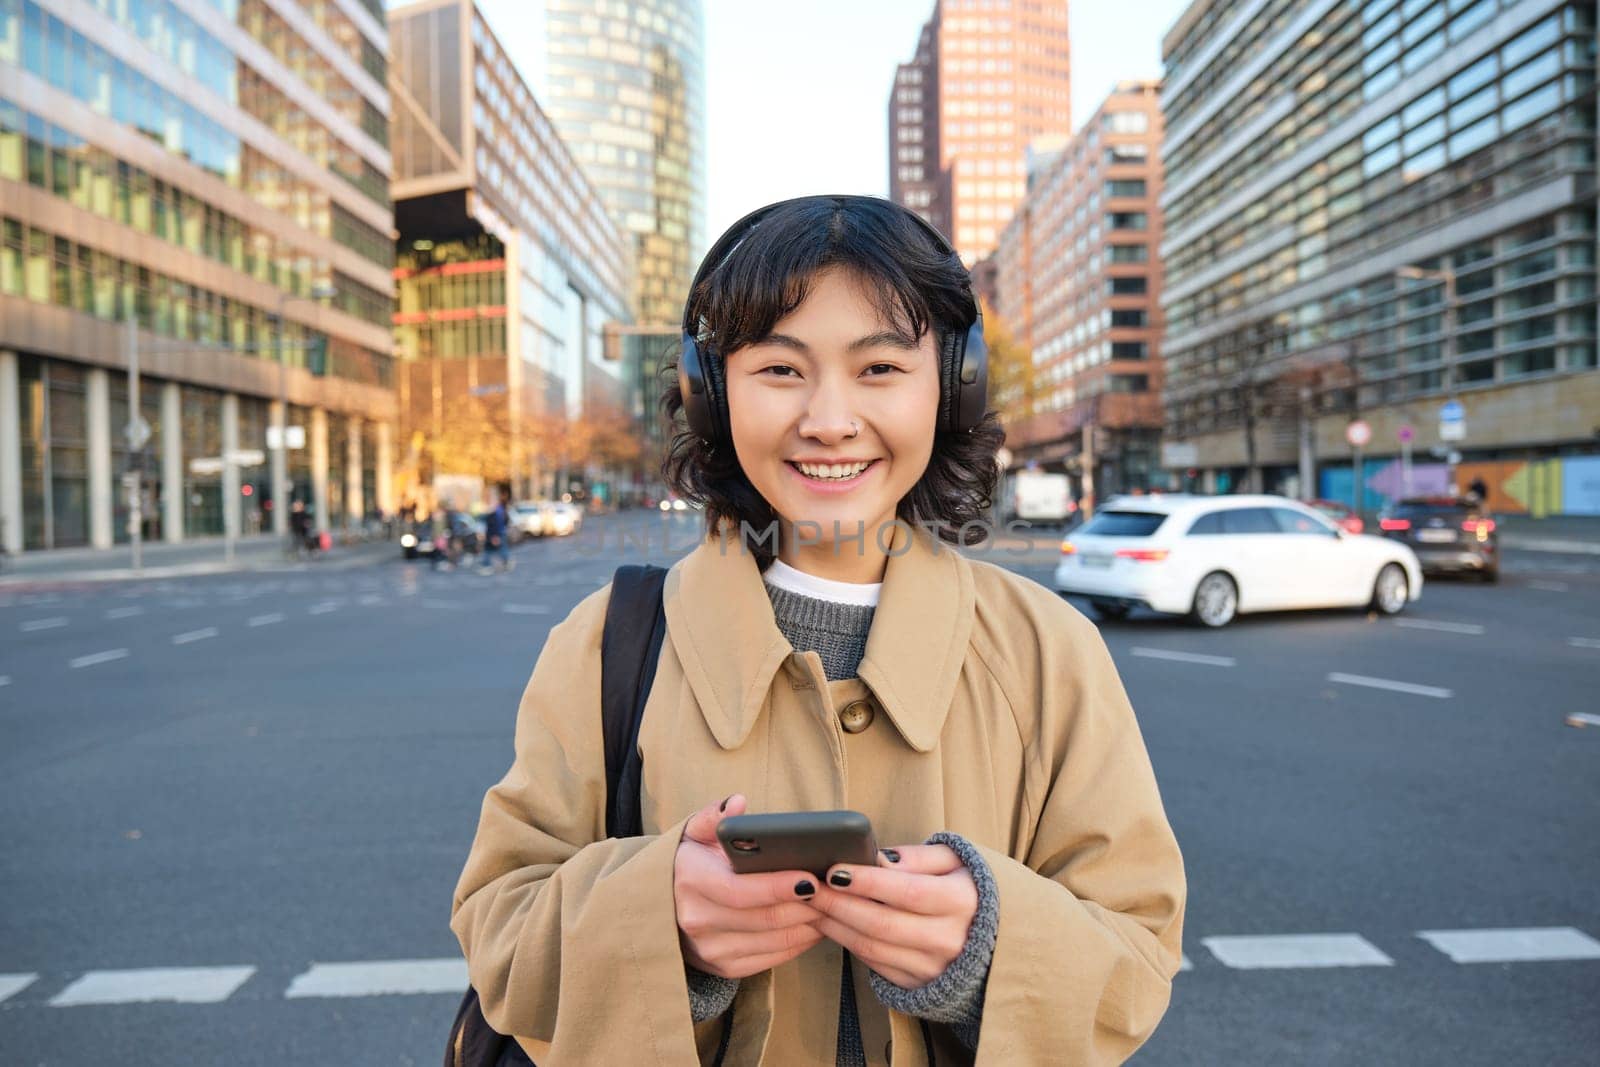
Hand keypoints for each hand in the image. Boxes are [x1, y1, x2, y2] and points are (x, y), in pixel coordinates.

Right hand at [673, 794, 824, 979]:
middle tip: (835, 890)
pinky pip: (772, 959)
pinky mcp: (724, 967)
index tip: (812, 878)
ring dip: (808, 925)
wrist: (662, 907)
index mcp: (690, 881)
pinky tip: (815, 924)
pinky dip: (799, 942)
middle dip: (806, 906)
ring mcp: (710, 949)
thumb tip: (737, 803)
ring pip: (774, 941)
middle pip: (765, 919)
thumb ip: (713, 816)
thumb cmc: (688, 863)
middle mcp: (697, 920)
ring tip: (832, 904)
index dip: (779, 887)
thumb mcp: (693, 833)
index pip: (741, 891)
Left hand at [804, 844, 977, 988]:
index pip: (907, 892)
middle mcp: (949, 939)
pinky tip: (833, 924)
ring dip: (837, 926)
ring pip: (873, 948)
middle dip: (839, 904)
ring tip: (814, 905)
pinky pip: (876, 965)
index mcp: (961, 902)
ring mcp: (933, 967)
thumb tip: (881, 858)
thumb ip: (921, 856)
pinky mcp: (919, 984)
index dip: (867, 882)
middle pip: (882, 923)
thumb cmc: (971, 890)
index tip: (834, 869)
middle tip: (810, 887)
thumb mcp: (958, 861)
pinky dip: (849, 944)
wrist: (1000, 941)